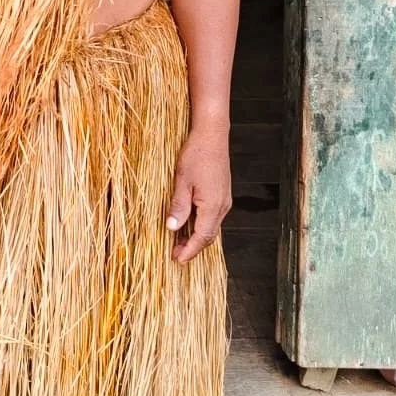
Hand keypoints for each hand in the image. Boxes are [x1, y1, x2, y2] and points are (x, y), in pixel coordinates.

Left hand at [166, 128, 230, 263]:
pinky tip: (188, 222)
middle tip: (174, 252)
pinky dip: (201, 224)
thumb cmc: (196, 154)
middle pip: (209, 236)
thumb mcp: (182, 181)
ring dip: (196, 236)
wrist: (212, 135)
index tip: (177, 259)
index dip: (189, 251)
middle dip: (193, 247)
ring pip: (211, 227)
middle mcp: (222, 206)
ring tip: (178, 239)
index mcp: (213, 206)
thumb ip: (178, 206)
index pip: (202, 237)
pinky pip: (212, 216)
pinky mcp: (222, 194)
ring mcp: (224, 200)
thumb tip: (172, 228)